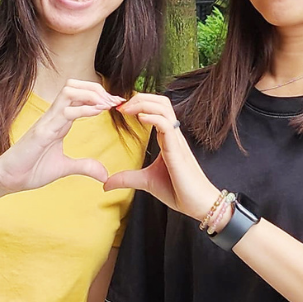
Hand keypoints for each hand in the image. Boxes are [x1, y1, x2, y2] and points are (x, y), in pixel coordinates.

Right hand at [0, 79, 123, 195]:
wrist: (7, 180)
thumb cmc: (30, 170)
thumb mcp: (64, 168)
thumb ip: (84, 167)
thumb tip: (104, 175)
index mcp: (59, 121)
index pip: (79, 96)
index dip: (99, 95)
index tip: (116, 103)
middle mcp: (53, 116)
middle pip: (74, 86)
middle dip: (97, 88)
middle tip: (114, 101)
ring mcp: (47, 122)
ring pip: (69, 92)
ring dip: (91, 94)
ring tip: (107, 105)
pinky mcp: (42, 133)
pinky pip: (64, 113)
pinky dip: (83, 109)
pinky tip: (97, 112)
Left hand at [103, 93, 219, 220]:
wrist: (197, 204)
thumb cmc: (178, 191)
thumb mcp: (145, 182)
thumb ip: (126, 179)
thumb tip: (105, 184)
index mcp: (166, 138)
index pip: (156, 109)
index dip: (138, 104)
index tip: (120, 110)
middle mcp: (172, 135)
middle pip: (161, 102)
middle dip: (140, 97)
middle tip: (120, 105)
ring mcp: (176, 141)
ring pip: (164, 108)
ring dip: (144, 103)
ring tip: (127, 109)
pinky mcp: (177, 150)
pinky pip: (166, 125)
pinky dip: (153, 117)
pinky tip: (140, 119)